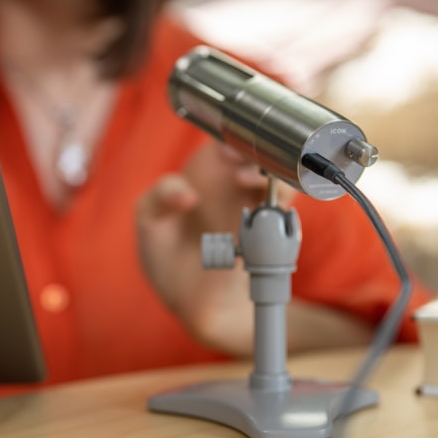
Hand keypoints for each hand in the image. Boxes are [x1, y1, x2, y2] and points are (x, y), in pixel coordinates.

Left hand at [136, 141, 294, 355]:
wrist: (195, 304)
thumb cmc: (169, 258)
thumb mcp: (150, 222)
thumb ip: (159, 196)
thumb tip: (189, 193)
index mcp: (208, 171)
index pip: (226, 137)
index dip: (229, 132)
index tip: (222, 151)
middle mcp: (235, 182)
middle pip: (257, 146)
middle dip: (254, 144)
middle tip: (237, 159)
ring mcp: (255, 204)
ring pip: (277, 169)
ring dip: (269, 168)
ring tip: (247, 182)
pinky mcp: (271, 229)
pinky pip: (287, 203)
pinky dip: (284, 195)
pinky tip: (268, 201)